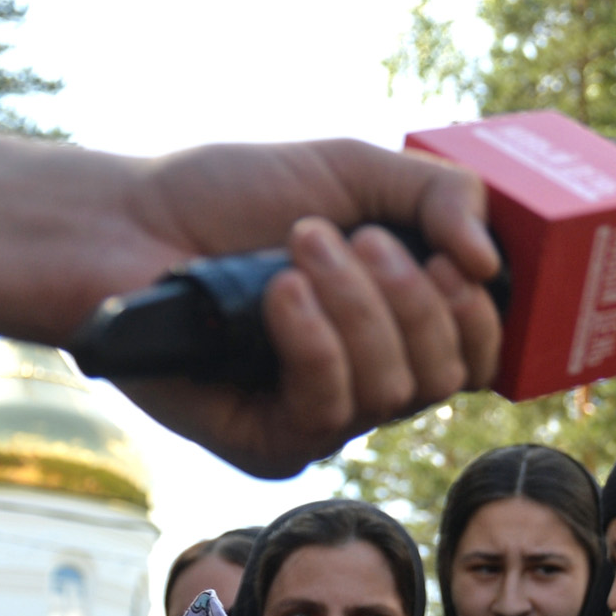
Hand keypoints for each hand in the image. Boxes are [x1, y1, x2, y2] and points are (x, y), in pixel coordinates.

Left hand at [108, 141, 501, 476]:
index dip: (480, 318)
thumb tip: (492, 264)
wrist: (122, 225)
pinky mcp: (271, 445)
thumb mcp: (350, 171)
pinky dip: (314, 342)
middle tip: (356, 239)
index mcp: (399, 328)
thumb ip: (438, 193)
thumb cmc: (227, 197)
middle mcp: (370, 380)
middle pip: (445, 376)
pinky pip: (328, 412)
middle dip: (412, 301)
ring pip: (392, 392)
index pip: (479, 356)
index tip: (446, 260)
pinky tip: (280, 293)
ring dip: (355, 306)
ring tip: (300, 244)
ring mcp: (323, 419)